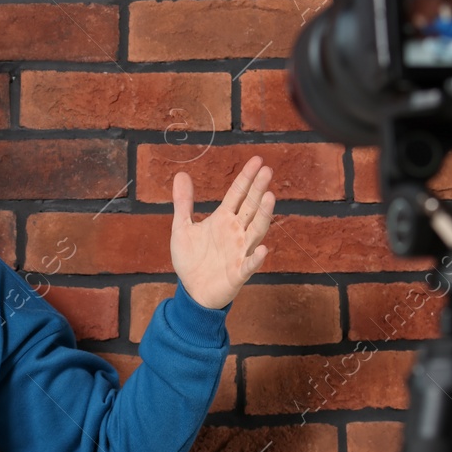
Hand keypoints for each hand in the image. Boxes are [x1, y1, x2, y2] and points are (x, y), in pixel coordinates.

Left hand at [170, 157, 275, 310]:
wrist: (191, 291)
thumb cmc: (191, 259)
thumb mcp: (181, 227)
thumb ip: (183, 202)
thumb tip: (181, 174)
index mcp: (223, 219)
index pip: (238, 194)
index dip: (246, 177)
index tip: (258, 160)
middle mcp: (235, 232)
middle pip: (250, 207)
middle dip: (258, 189)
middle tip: (267, 170)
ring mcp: (239, 251)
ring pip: (255, 231)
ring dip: (263, 215)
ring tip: (270, 197)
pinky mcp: (238, 272)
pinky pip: (249, 264)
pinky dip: (256, 258)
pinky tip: (263, 249)